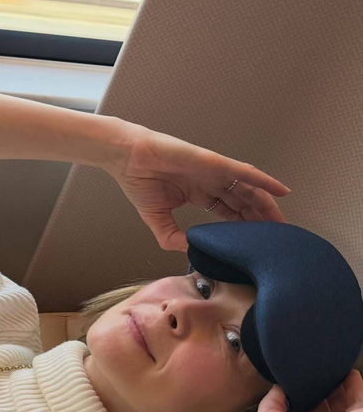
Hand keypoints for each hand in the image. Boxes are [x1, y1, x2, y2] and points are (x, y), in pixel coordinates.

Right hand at [106, 120, 291, 252]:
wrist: (128, 159)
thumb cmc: (139, 181)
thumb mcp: (157, 219)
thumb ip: (172, 237)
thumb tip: (190, 252)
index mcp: (197, 193)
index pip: (228, 211)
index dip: (243, 225)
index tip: (255, 241)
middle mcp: (210, 182)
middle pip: (243, 202)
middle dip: (260, 218)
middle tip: (276, 236)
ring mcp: (214, 171)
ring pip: (248, 189)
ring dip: (267, 205)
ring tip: (282, 222)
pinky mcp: (214, 163)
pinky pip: (245, 173)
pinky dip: (264, 181)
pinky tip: (281, 191)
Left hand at [245, 370, 362, 411]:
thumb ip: (275, 404)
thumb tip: (278, 389)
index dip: (319, 405)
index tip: (312, 390)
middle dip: (337, 395)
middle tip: (330, 376)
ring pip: (355, 409)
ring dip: (350, 390)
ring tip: (343, 371)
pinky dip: (358, 388)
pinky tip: (352, 374)